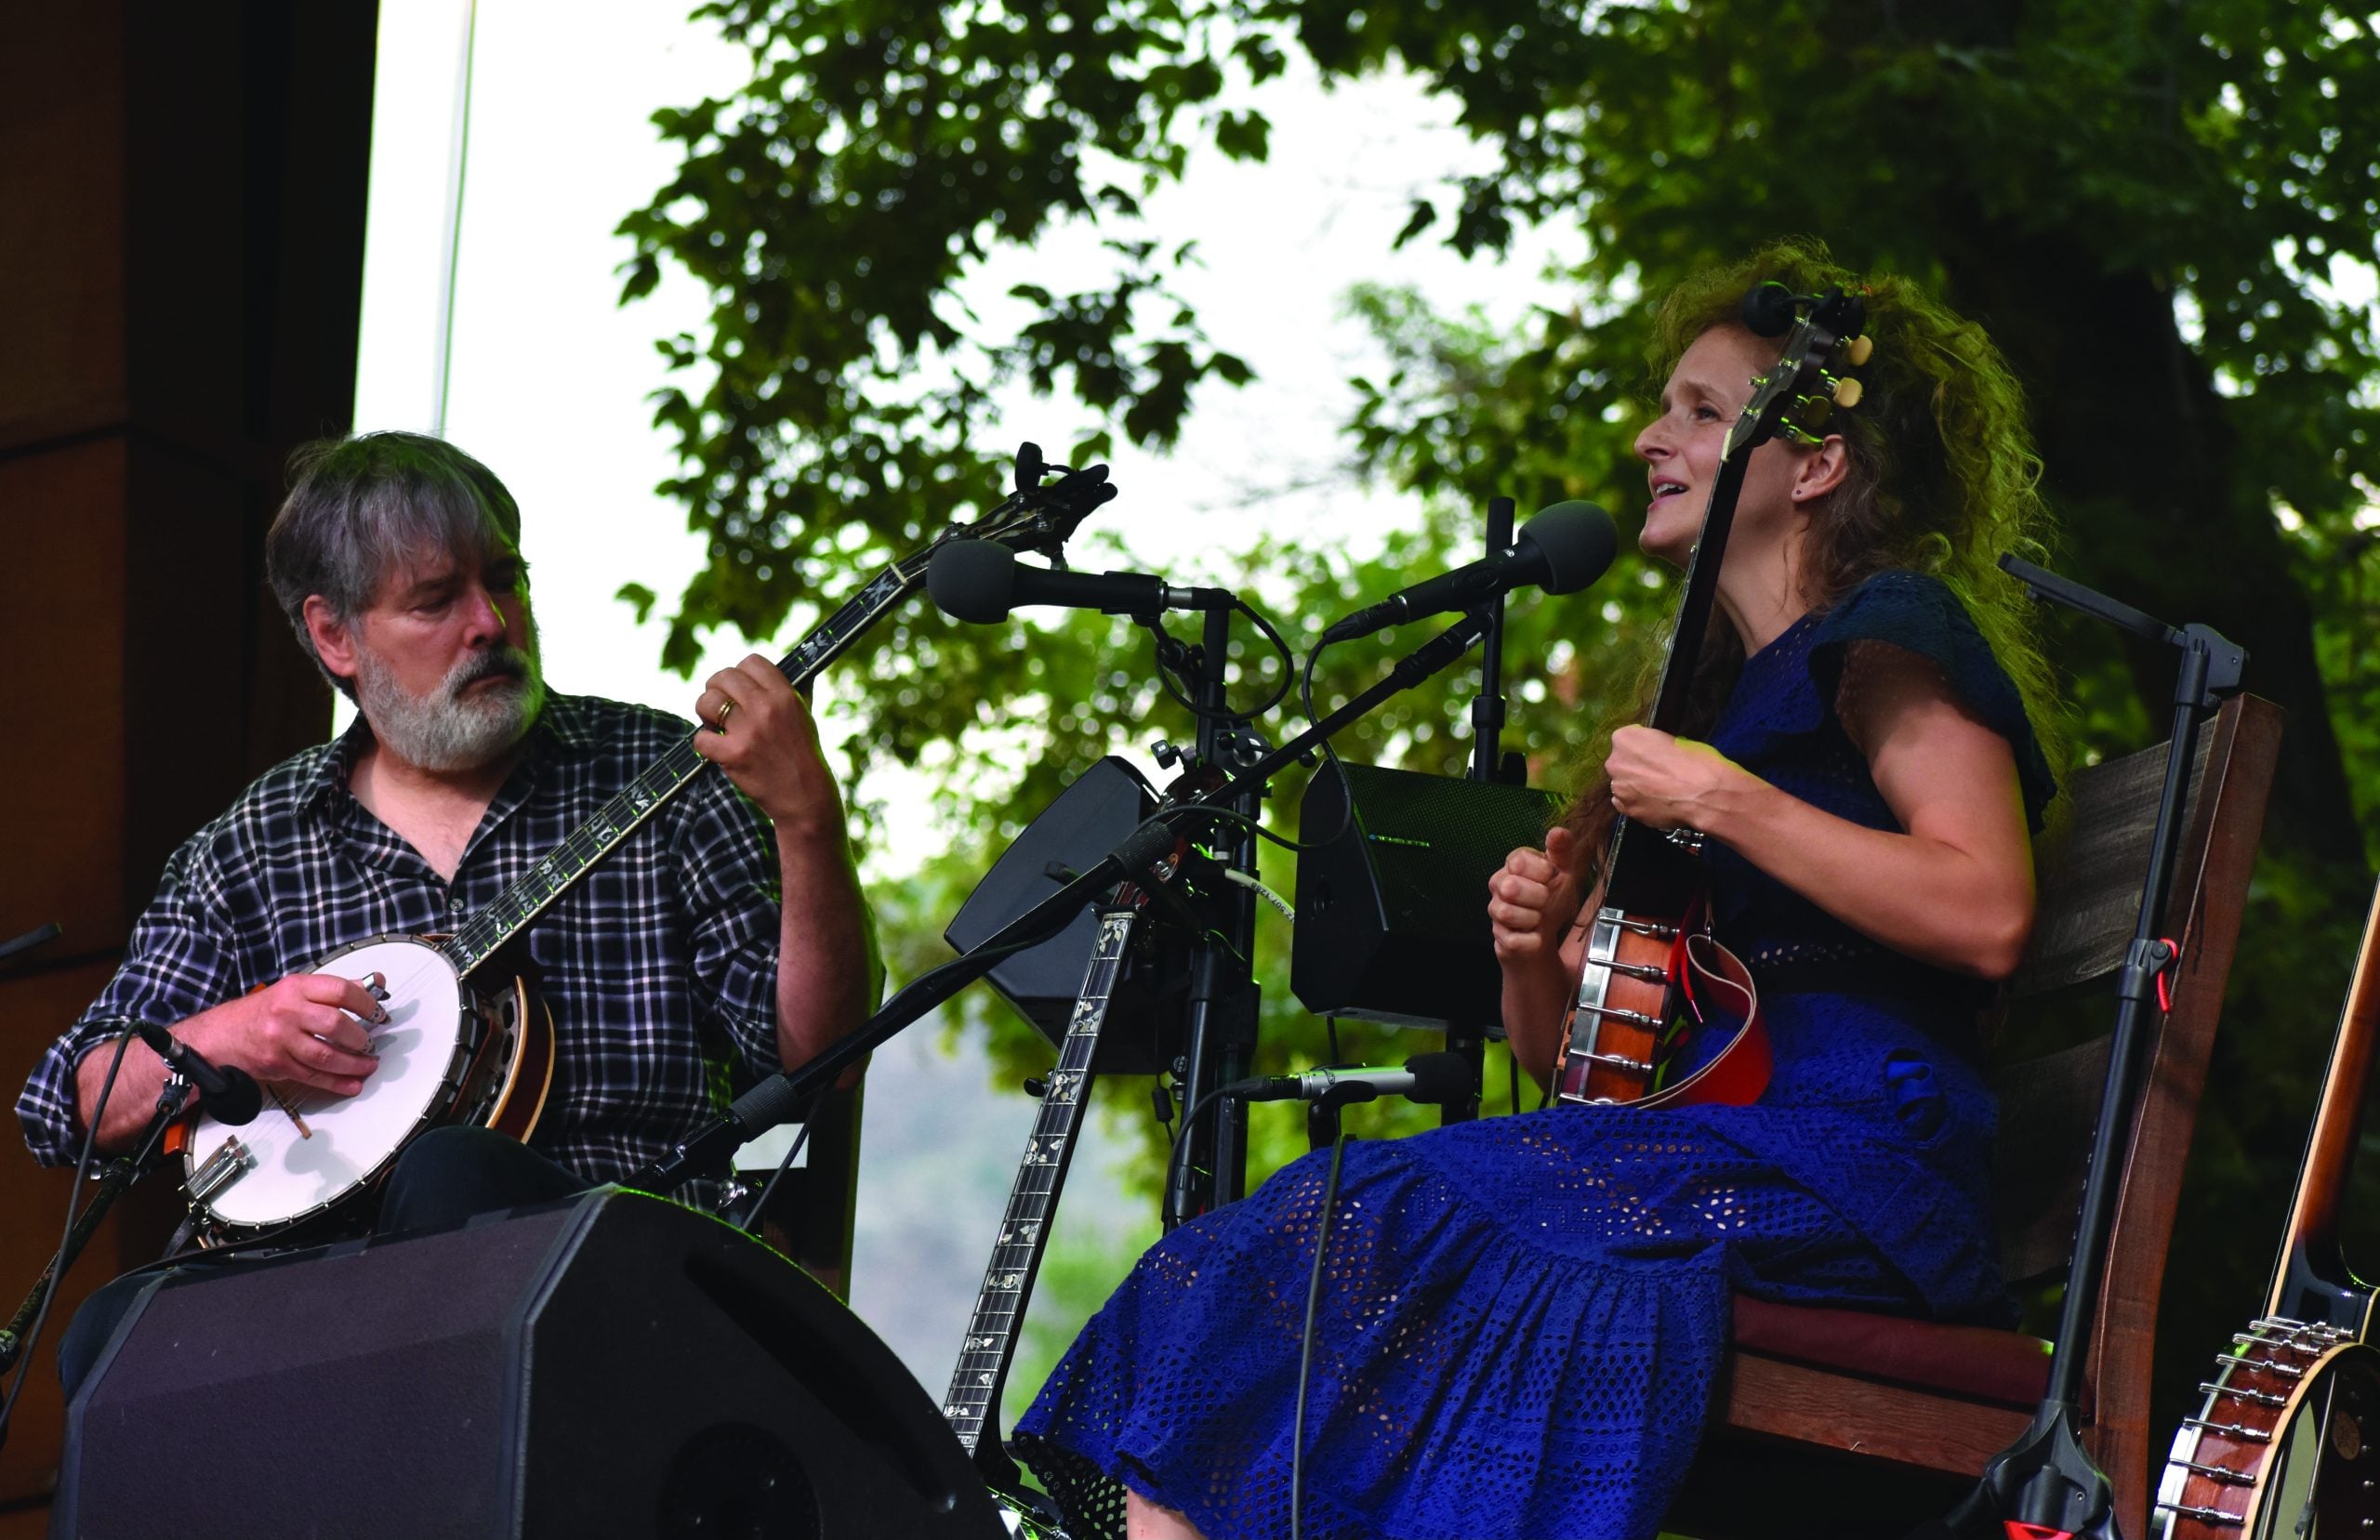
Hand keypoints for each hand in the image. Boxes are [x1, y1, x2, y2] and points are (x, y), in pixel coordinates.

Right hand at [178, 973, 385, 1097]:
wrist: (218, 1037)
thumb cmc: (260, 1012)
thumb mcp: (293, 991)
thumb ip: (332, 991)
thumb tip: (374, 986)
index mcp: (296, 988)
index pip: (340, 991)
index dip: (366, 1003)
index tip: (378, 1013)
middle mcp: (288, 1012)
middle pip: (335, 1025)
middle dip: (360, 1038)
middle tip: (371, 1043)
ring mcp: (281, 1040)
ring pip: (326, 1055)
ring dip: (354, 1064)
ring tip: (369, 1065)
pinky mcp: (277, 1065)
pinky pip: (313, 1076)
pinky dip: (337, 1083)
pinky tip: (352, 1084)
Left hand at [691, 656, 848, 839]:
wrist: (805, 795)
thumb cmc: (803, 754)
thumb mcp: (805, 714)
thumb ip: (792, 689)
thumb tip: (786, 666)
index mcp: (785, 695)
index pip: (751, 661)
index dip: (740, 673)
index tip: (739, 687)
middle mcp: (766, 708)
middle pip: (724, 677)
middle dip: (716, 689)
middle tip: (720, 705)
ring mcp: (748, 731)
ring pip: (707, 702)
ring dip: (705, 711)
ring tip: (715, 723)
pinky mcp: (733, 755)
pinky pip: (701, 737)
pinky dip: (704, 743)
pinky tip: (715, 747)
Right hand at [1488, 825, 1586, 975]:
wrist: (1547, 934)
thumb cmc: (1552, 899)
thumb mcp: (1564, 872)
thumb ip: (1562, 851)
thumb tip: (1557, 832)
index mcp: (1514, 866)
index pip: (1518, 861)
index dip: (1540, 870)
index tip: (1551, 877)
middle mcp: (1499, 886)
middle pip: (1509, 887)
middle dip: (1537, 896)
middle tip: (1546, 900)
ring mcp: (1497, 912)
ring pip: (1506, 913)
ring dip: (1533, 918)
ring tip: (1539, 918)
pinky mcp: (1500, 939)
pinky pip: (1514, 940)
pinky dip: (1532, 940)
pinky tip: (1537, 936)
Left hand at [1605, 725, 1746, 830]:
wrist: (1705, 795)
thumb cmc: (1694, 761)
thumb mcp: (1674, 739)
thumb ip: (1654, 746)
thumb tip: (1655, 754)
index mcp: (1625, 739)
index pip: (1627, 739)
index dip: (1642, 747)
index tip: (1654, 753)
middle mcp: (1615, 763)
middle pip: (1621, 764)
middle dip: (1635, 767)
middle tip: (1658, 774)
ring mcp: (1619, 789)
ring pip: (1623, 785)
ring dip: (1635, 787)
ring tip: (1658, 792)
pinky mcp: (1627, 810)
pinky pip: (1625, 804)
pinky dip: (1637, 803)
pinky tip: (1654, 803)